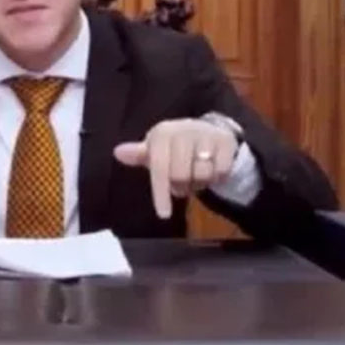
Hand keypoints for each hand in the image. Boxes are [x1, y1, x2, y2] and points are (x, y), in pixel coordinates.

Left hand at [113, 118, 238, 218]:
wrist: (207, 130)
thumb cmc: (174, 146)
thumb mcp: (156, 151)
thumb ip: (139, 155)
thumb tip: (118, 152)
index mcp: (162, 133)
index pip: (160, 168)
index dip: (161, 192)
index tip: (163, 214)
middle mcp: (184, 130)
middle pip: (181, 176)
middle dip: (182, 186)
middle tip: (183, 182)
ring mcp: (206, 134)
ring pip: (203, 175)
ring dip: (200, 182)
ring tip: (197, 174)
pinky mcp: (225, 141)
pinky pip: (221, 172)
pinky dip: (217, 177)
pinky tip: (213, 168)